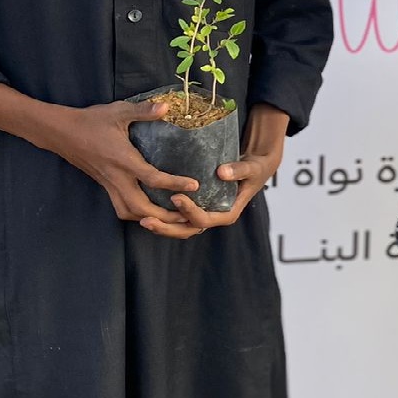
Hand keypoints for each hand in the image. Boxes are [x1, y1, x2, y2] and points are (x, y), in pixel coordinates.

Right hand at [0, 83, 197, 224]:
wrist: (61, 132)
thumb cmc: (91, 120)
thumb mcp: (118, 111)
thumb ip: (143, 111)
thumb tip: (167, 107)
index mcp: (123, 160)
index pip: (152, 178)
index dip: (175, 184)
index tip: (195, 185)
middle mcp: (116, 177)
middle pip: (141, 208)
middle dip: (165, 216)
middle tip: (187, 215)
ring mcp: (108, 184)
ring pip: (129, 212)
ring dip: (150, 219)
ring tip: (172, 218)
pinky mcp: (104, 186)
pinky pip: (121, 207)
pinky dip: (137, 214)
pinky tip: (149, 211)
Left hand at [140, 103, 287, 239]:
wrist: (256, 167)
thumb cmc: (255, 168)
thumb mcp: (252, 168)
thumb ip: (239, 170)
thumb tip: (221, 172)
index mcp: (228, 214)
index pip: (204, 219)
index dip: (189, 212)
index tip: (176, 196)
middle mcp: (215, 218)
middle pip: (188, 230)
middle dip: (167, 228)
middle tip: (146, 220)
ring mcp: (205, 214)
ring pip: (181, 228)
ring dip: (162, 226)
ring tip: (142, 219)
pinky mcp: (198, 208)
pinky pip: (179, 218)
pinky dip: (164, 217)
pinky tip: (147, 208)